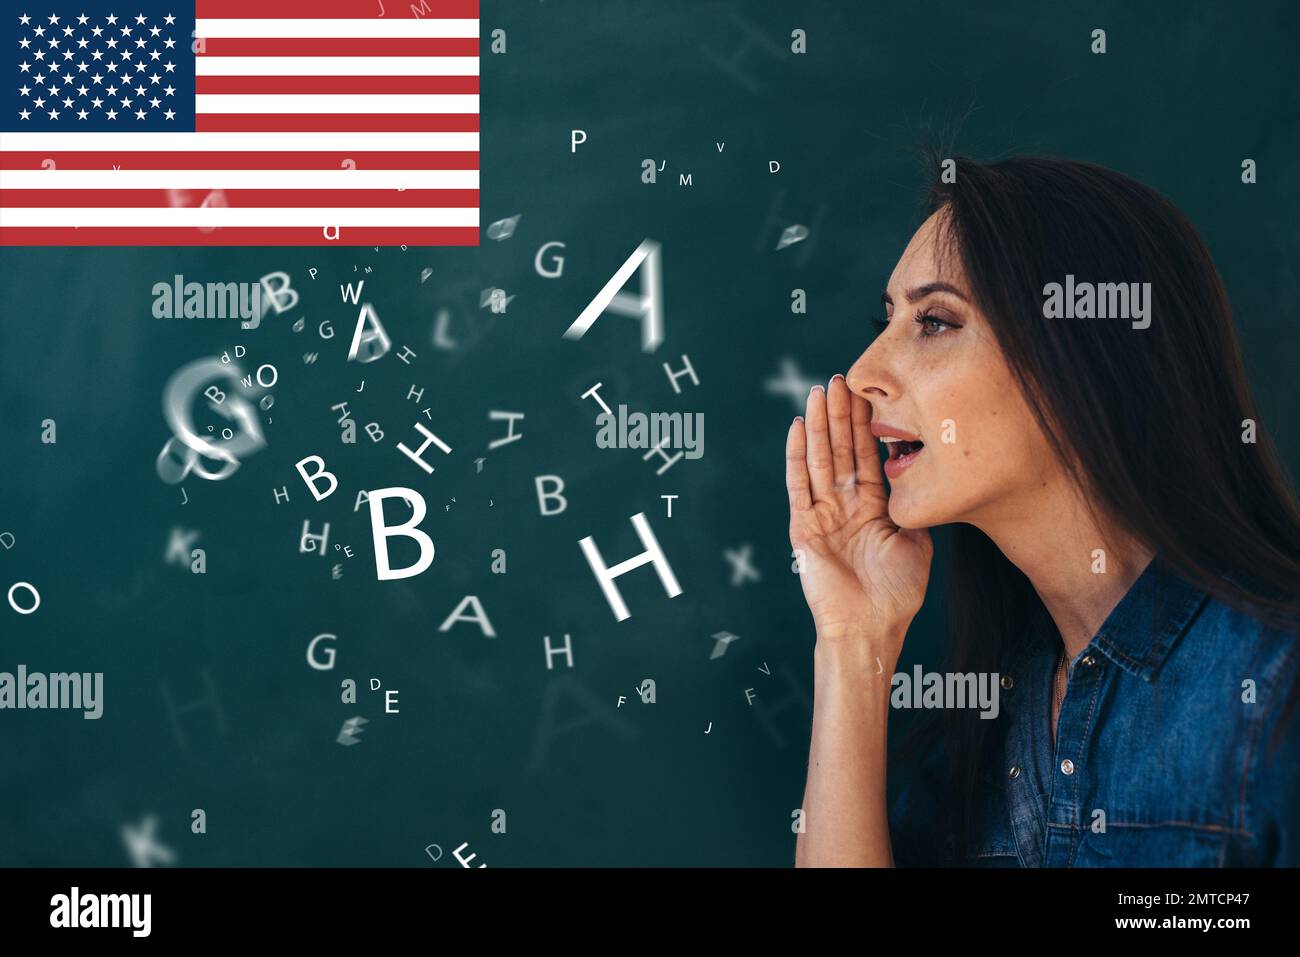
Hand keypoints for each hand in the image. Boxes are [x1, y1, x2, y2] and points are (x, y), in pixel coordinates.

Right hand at [786, 376, 932, 654]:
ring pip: (820, 460)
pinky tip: (799, 427)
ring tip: (819, 391)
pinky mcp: (803, 526)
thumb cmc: (896, 594)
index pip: (866, 456)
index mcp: (871, 507)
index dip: (866, 425)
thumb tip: (920, 480)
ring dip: (820, 425)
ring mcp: (822, 514)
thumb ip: (911, 508)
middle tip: (839, 379)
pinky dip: (797, 455)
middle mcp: (844, 505)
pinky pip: (799, 484)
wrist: (871, 627)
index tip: (866, 392)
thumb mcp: (916, 542)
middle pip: (841, 450)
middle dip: (841, 414)